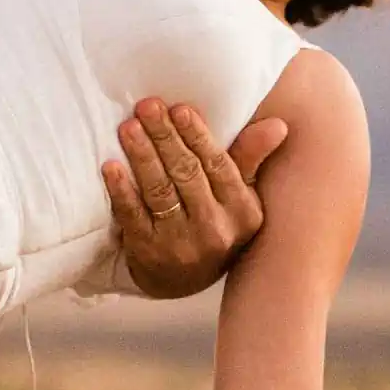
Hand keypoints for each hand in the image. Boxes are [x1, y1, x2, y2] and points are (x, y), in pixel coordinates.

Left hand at [104, 99, 287, 300]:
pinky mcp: (148, 253)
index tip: (180, 109)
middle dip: (165, 137)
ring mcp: (180, 243)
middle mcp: (214, 229)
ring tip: (129, 127)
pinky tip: (111, 167)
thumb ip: (249, 158)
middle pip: (186, 174)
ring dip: (142, 156)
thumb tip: (278, 126)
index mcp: (242, 211)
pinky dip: (121, 190)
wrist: (180, 282)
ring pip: (160, 191)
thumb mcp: (238, 197)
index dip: (198, 136)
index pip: (218, 165)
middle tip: (147, 106)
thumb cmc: (213, 225)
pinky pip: (133, 216)